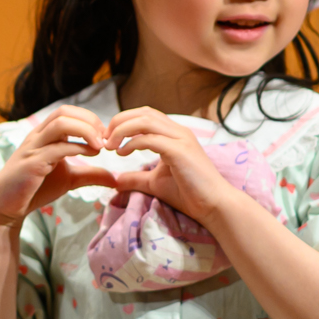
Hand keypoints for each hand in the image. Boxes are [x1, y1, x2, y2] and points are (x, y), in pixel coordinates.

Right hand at [0, 105, 118, 231]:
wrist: (5, 207)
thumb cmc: (34, 190)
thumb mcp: (69, 179)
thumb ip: (90, 175)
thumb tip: (116, 178)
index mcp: (44, 135)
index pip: (67, 112)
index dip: (90, 119)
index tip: (105, 137)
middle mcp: (37, 137)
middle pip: (64, 112)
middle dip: (90, 121)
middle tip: (106, 138)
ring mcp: (33, 149)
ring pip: (60, 124)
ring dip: (85, 131)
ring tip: (100, 146)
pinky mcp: (32, 164)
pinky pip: (57, 148)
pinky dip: (78, 148)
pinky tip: (91, 155)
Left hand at [98, 107, 238, 223]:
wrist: (214, 205)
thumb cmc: (189, 194)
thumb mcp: (155, 183)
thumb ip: (136, 178)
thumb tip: (116, 180)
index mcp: (174, 134)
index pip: (145, 114)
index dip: (123, 121)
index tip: (107, 139)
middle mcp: (179, 131)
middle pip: (143, 112)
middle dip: (118, 121)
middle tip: (104, 139)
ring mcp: (181, 138)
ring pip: (145, 120)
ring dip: (122, 130)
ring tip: (110, 145)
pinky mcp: (180, 151)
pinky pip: (150, 138)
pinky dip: (132, 143)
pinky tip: (122, 153)